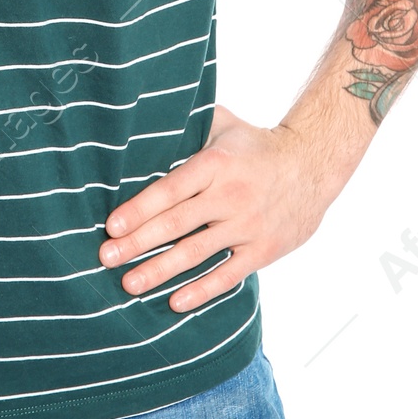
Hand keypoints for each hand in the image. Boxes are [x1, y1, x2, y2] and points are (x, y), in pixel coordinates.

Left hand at [99, 105, 332, 310]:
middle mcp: (229, 196)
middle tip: (105, 258)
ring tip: (129, 283)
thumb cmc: (255, 144)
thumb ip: (188, 123)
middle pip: (175, 224)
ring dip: (159, 270)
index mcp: (215, 164)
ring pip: (196, 253)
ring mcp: (247, 226)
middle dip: (137, 243)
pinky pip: (228, 275)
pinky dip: (201, 291)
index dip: (138, 209)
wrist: (313, 164)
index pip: (169, 190)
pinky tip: (175, 302)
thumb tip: (146, 116)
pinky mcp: (264, 250)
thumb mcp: (223, 123)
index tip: (110, 227)